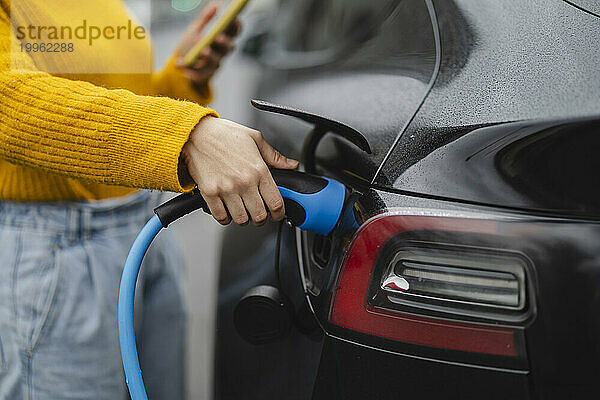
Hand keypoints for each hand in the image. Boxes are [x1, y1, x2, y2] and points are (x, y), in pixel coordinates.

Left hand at [175, 2, 240, 85]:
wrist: (182, 64)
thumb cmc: (192, 44)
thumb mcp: (196, 29)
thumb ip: (205, 19)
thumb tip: (215, 5)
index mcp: (220, 40)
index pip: (233, 34)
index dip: (236, 28)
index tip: (234, 20)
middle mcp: (220, 53)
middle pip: (227, 48)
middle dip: (224, 43)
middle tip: (217, 37)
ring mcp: (213, 65)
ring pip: (215, 61)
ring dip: (210, 56)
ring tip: (203, 51)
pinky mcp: (203, 76)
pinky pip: (199, 75)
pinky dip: (190, 71)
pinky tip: (180, 65)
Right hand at [181, 116, 298, 225]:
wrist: (195, 133)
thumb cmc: (224, 134)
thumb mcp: (255, 138)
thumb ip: (275, 156)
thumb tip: (291, 164)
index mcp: (259, 170)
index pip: (276, 202)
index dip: (279, 213)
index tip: (277, 214)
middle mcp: (244, 181)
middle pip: (259, 216)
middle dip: (261, 218)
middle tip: (258, 213)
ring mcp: (226, 189)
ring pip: (241, 220)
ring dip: (243, 219)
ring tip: (242, 211)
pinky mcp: (210, 193)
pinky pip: (221, 217)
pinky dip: (225, 218)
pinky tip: (227, 210)